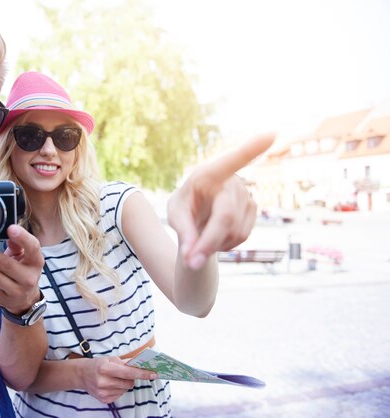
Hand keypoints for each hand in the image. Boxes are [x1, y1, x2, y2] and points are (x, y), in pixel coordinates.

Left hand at [0, 224, 43, 313]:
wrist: (25, 298)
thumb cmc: (23, 270)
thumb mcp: (25, 256)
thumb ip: (17, 244)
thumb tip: (8, 232)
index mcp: (36, 262)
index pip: (32, 247)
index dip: (22, 237)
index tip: (10, 228)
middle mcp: (29, 277)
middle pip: (5, 263)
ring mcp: (16, 291)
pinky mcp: (3, 298)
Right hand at [79, 357, 156, 403]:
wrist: (82, 375)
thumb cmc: (98, 364)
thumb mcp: (110, 359)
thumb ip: (125, 363)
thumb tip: (141, 365)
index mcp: (105, 368)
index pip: (128, 373)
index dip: (142, 374)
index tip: (153, 374)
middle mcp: (103, 381)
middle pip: (129, 383)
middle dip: (131, 378)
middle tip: (125, 374)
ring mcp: (103, 392)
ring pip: (125, 389)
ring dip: (124, 384)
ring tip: (115, 379)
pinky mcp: (103, 400)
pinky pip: (120, 395)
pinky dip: (119, 390)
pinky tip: (111, 385)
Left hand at [168, 133, 274, 269]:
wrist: (199, 214)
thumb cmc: (185, 208)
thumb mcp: (175, 216)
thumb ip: (183, 232)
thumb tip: (193, 257)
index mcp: (207, 173)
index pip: (231, 161)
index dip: (252, 149)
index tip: (272, 134)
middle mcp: (230, 180)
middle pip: (225, 217)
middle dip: (208, 242)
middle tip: (191, 263)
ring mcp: (245, 193)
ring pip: (234, 230)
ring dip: (215, 243)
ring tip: (203, 235)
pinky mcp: (254, 208)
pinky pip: (242, 236)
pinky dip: (226, 243)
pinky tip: (218, 235)